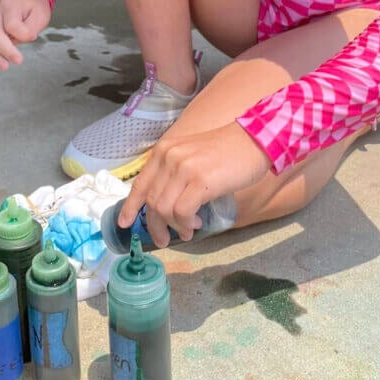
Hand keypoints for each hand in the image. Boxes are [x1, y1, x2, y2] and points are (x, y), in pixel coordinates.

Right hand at [0, 0, 50, 70]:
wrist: (27, 0)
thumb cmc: (34, 7)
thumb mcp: (40, 14)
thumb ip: (31, 28)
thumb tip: (23, 39)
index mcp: (9, 5)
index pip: (11, 25)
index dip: (22, 35)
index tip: (33, 37)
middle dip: (5, 51)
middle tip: (18, 60)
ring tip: (3, 67)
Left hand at [118, 122, 271, 245]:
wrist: (254, 140)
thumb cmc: (226, 152)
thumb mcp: (191, 156)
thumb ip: (174, 174)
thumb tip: (165, 207)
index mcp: (163, 151)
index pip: (140, 184)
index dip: (130, 207)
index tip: (125, 224)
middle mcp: (168, 157)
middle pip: (150, 201)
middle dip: (155, 226)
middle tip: (164, 240)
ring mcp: (183, 168)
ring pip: (164, 209)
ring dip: (174, 226)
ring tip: (187, 230)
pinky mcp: (200, 180)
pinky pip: (182, 211)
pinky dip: (185, 224)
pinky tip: (195, 224)